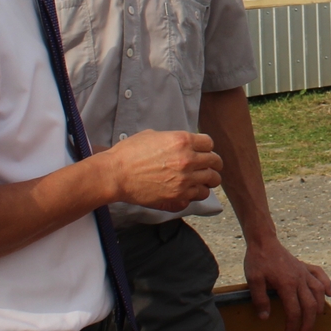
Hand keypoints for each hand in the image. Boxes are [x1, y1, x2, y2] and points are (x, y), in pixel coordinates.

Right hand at [104, 129, 222, 211]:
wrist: (116, 174)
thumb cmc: (129, 153)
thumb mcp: (153, 135)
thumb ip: (173, 139)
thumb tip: (182, 144)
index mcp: (182, 140)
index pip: (209, 143)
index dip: (206, 148)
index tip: (203, 152)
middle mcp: (188, 159)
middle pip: (215, 161)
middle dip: (213, 164)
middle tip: (210, 167)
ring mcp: (185, 178)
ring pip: (212, 180)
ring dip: (209, 179)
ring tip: (204, 180)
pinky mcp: (179, 195)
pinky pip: (200, 194)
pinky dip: (198, 192)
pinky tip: (192, 190)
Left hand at [245, 237, 330, 330]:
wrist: (264, 241)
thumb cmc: (257, 260)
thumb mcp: (253, 280)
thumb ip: (260, 299)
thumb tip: (265, 317)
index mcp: (286, 284)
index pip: (294, 311)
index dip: (292, 326)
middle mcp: (299, 279)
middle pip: (310, 305)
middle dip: (308, 323)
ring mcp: (304, 272)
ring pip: (318, 292)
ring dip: (318, 308)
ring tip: (314, 319)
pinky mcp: (304, 266)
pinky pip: (320, 275)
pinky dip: (326, 285)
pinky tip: (329, 293)